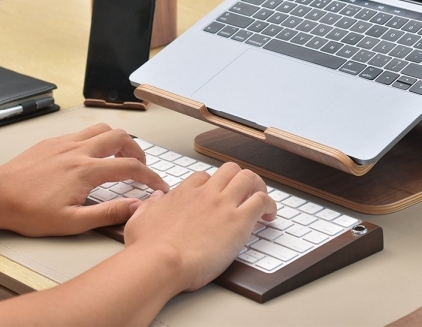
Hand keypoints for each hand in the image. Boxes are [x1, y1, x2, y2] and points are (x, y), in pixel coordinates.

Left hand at [0, 124, 168, 235]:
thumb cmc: (28, 212)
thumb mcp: (71, 223)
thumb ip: (107, 213)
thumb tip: (135, 206)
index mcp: (87, 171)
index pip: (131, 167)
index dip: (150, 176)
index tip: (158, 185)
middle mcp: (80, 151)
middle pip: (122, 138)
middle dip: (137, 151)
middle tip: (140, 165)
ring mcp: (66, 143)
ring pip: (104, 129)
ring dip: (118, 140)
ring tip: (120, 154)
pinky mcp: (54, 141)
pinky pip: (84, 132)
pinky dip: (98, 138)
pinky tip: (93, 153)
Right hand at [124, 162, 276, 292]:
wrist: (160, 263)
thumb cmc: (147, 249)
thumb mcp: (139, 221)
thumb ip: (148, 207)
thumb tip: (155, 198)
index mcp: (184, 194)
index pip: (204, 177)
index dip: (213, 184)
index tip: (217, 194)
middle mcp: (206, 194)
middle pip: (229, 170)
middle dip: (238, 178)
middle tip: (244, 191)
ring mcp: (224, 204)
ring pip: (248, 178)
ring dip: (257, 186)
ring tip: (261, 198)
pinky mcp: (239, 220)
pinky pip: (262, 201)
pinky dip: (269, 204)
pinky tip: (269, 215)